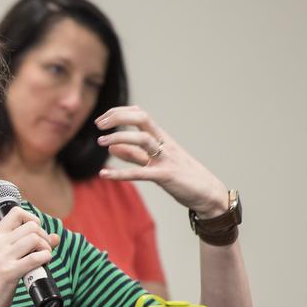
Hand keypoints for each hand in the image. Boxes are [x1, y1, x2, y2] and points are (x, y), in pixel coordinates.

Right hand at [0, 206, 59, 306]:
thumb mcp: (1, 261)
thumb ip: (23, 248)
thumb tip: (55, 237)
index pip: (16, 213)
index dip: (32, 219)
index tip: (36, 233)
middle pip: (31, 226)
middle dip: (44, 236)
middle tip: (43, 250)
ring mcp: (1, 258)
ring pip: (35, 238)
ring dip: (46, 248)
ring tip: (43, 259)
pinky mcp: (9, 273)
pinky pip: (36, 258)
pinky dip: (45, 259)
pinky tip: (43, 266)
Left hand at [95, 106, 230, 218]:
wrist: (207, 193)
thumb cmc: (182, 176)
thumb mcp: (155, 161)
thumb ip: (133, 154)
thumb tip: (111, 147)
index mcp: (162, 138)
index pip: (140, 115)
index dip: (120, 113)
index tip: (102, 119)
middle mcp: (164, 144)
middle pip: (142, 119)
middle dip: (119, 117)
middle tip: (98, 124)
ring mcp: (166, 158)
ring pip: (143, 140)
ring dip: (119, 138)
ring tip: (100, 141)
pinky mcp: (166, 176)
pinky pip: (140, 173)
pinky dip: (120, 173)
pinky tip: (104, 174)